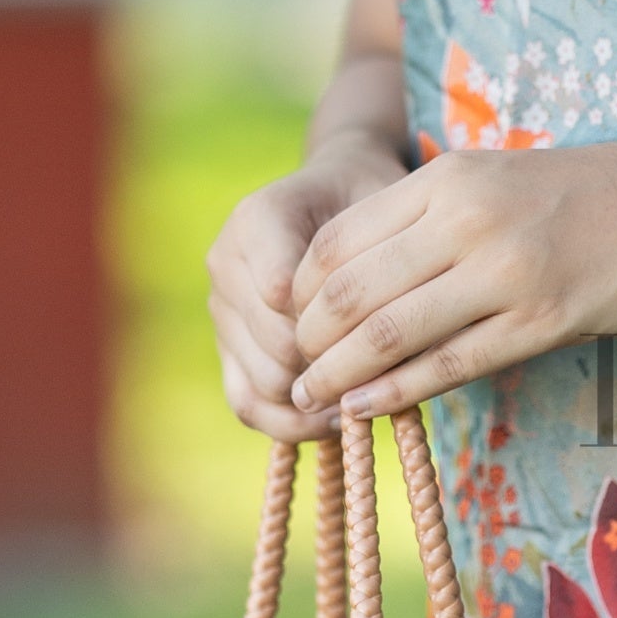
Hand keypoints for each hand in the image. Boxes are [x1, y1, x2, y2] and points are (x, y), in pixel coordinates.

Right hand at [209, 138, 410, 438]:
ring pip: (263, 383)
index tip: (389, 331)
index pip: (284, 292)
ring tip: (369, 397)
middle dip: (335, 367)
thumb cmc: (370, 200)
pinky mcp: (226, 346)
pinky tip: (336, 418)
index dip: (339, 325)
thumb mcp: (386, 206)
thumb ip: (386, 254)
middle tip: (390, 378)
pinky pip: (246, 403)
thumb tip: (395, 340)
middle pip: (276, 345)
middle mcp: (225, 262)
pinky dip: (292, 423)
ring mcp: (220, 308)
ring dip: (318, 399)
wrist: (334, 194)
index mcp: (257, 218)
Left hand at [286, 139, 616, 421]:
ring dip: (338, 373)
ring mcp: (509, 267)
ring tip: (311, 402)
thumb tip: (369, 273)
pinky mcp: (546, 317)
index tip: (290, 325)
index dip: (300, 291)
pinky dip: (396, 393)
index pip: (338, 236)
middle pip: (351, 287)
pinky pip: (449, 364)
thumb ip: (438, 215)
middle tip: (289, 374)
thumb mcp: (506, 181)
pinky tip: (365, 410)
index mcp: (451, 176)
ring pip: (390, 330)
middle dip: (307, 339)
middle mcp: (469, 215)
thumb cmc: (601, 197)